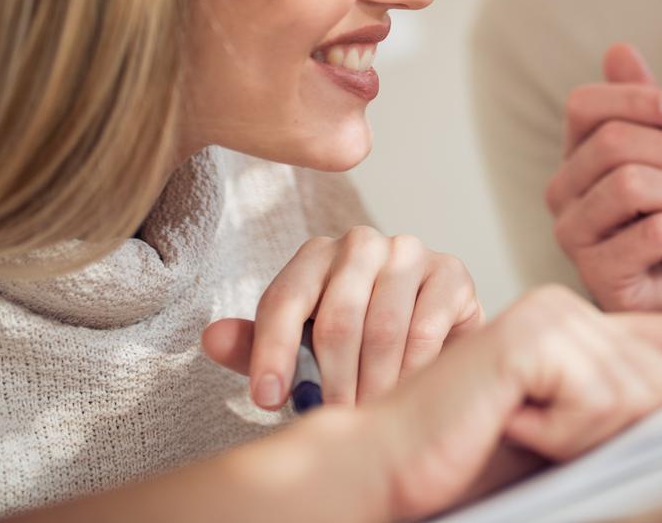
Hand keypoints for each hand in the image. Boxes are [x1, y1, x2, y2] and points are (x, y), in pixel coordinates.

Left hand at [202, 227, 481, 408]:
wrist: (424, 341)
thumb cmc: (354, 346)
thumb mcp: (300, 349)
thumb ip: (257, 346)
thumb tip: (211, 338)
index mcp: (316, 255)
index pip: (285, 298)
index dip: (271, 352)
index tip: (267, 401)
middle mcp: (362, 243)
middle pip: (337, 316)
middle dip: (331, 379)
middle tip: (332, 418)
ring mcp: (410, 253)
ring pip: (384, 326)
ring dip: (372, 382)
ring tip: (367, 413)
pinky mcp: (451, 273)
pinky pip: (426, 328)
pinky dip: (411, 370)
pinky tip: (403, 392)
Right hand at [373, 286, 661, 517]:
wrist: (387, 464)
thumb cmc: (470, 456)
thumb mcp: (568, 435)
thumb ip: (623, 413)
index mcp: (577, 327)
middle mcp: (568, 308)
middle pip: (661, 375)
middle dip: (620, 427)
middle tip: (541, 432)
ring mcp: (549, 315)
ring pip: (637, 391)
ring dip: (584, 434)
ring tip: (522, 426)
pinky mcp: (532, 337)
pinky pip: (597, 397)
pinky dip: (562, 429)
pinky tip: (514, 420)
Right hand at [550, 43, 661, 318]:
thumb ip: (648, 109)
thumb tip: (619, 50)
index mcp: (578, 155)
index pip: (584, 106)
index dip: (636, 98)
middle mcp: (564, 191)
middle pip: (613, 143)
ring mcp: (574, 234)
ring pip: (633, 185)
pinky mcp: (598, 272)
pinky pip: (655, 231)